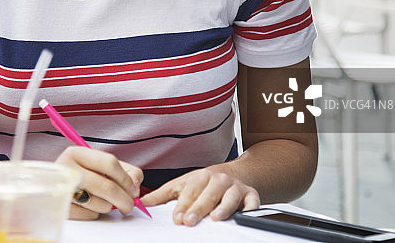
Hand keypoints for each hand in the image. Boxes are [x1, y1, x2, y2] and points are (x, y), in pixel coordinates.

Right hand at [55, 146, 142, 219]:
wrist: (52, 187)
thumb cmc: (82, 175)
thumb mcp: (100, 165)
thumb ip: (124, 170)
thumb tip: (135, 186)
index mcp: (77, 153)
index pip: (109, 163)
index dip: (126, 178)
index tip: (133, 189)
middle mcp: (67, 169)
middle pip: (107, 186)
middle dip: (124, 199)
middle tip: (129, 205)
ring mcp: (63, 189)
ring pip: (100, 204)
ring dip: (108, 207)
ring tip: (103, 201)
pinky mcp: (63, 208)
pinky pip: (90, 215)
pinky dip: (95, 213)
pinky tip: (90, 206)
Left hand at [140, 167, 259, 225]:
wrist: (234, 174)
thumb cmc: (204, 184)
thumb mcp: (182, 185)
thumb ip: (163, 195)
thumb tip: (142, 203)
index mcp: (200, 177)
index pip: (190, 191)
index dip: (183, 205)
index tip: (177, 218)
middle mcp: (218, 180)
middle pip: (208, 195)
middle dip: (198, 208)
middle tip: (189, 221)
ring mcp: (235, 187)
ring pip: (230, 197)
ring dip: (223, 207)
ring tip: (215, 218)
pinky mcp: (251, 195)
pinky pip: (252, 202)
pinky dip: (250, 209)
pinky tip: (244, 216)